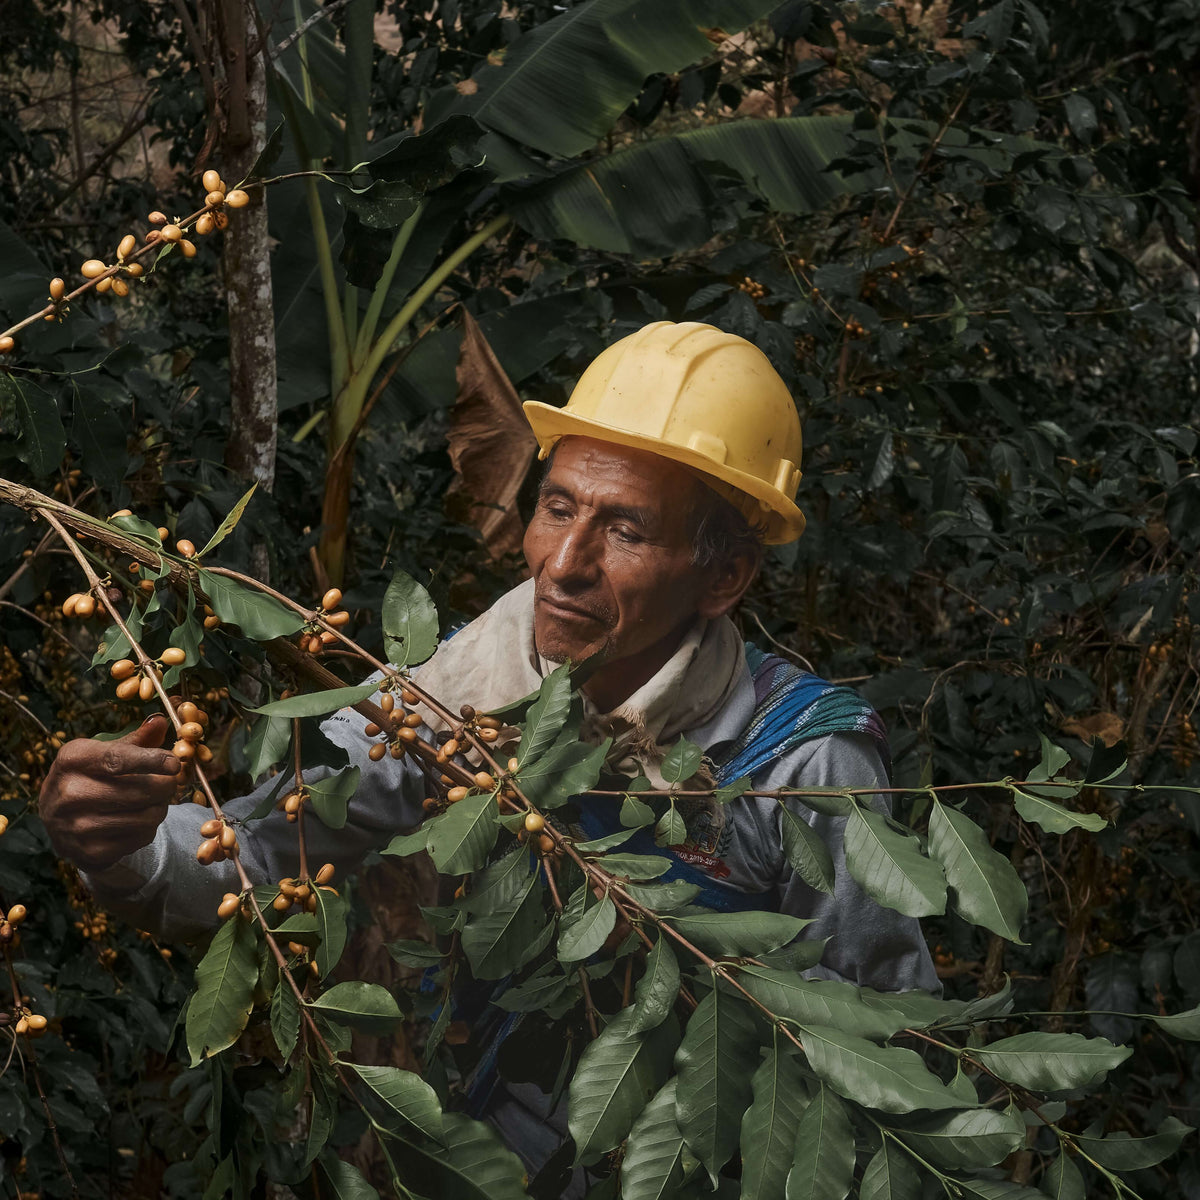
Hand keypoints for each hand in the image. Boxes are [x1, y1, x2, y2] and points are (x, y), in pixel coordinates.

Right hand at [39, 715, 180, 871]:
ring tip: (156, 802)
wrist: (58, 819)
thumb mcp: (104, 752)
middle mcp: (68, 792)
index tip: (175, 763)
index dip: (152, 760)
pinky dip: (149, 829)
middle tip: (169, 784)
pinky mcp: (89, 851)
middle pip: (139, 791)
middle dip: (165, 787)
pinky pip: (140, 838)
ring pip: (144, 817)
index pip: (118, 760)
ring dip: (160, 808)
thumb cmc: (90, 776)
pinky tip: (140, 820)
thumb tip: (161, 721)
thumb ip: (136, 739)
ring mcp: (76, 825)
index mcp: (72, 759)